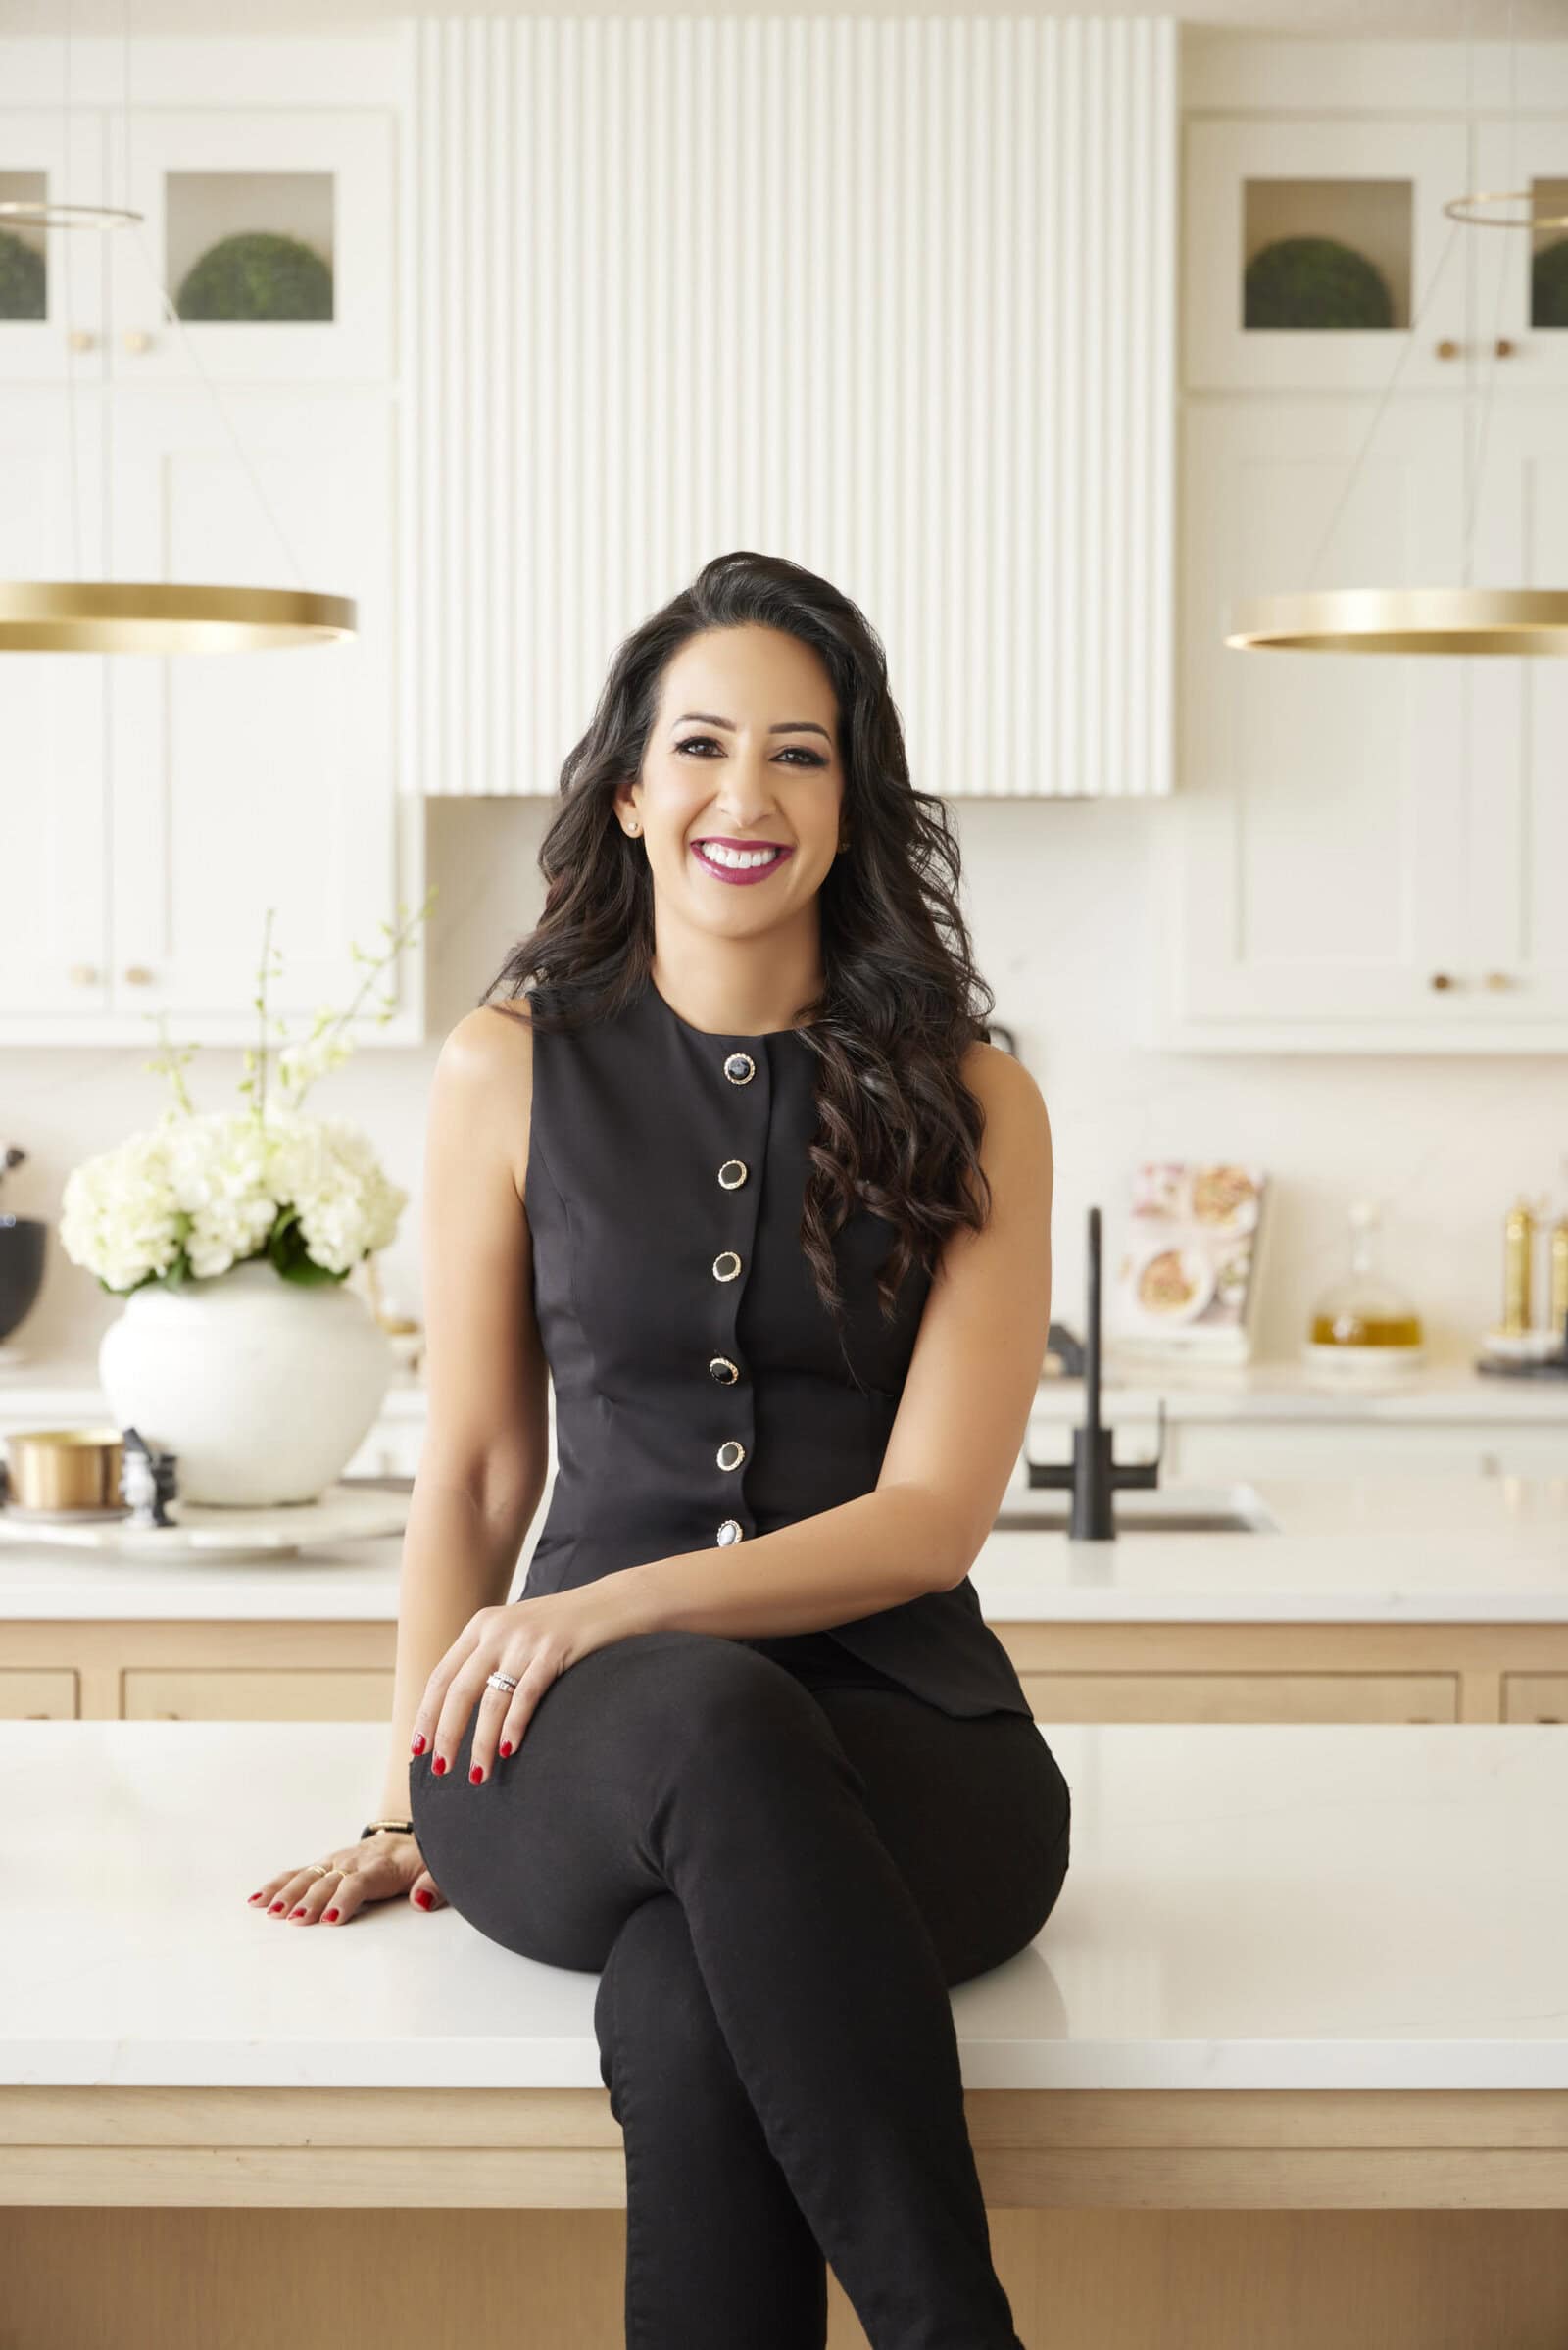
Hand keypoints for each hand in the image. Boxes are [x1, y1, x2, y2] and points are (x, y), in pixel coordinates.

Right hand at [246, 1829, 444, 1925]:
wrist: (410, 1834)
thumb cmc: (422, 1859)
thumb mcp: (437, 1868)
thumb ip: (434, 1884)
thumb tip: (421, 1901)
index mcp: (380, 1866)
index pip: (359, 1882)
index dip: (345, 1899)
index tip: (331, 1918)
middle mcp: (353, 1861)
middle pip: (328, 1881)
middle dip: (310, 1901)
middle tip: (295, 1921)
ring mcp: (336, 1861)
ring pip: (308, 1876)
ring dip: (287, 1894)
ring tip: (269, 1912)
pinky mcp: (326, 1864)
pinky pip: (299, 1873)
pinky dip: (278, 1884)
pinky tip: (257, 1899)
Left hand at [411, 1587, 623, 1784]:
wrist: (614, 1601)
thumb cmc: (565, 1627)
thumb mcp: (518, 1632)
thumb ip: (489, 1657)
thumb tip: (460, 1707)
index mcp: (481, 1626)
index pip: (442, 1676)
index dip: (427, 1714)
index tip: (418, 1748)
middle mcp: (497, 1630)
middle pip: (459, 1691)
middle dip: (447, 1734)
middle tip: (441, 1769)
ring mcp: (526, 1639)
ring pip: (491, 1700)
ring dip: (481, 1742)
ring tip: (478, 1773)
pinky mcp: (555, 1649)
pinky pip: (526, 1695)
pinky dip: (513, 1726)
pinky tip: (509, 1750)